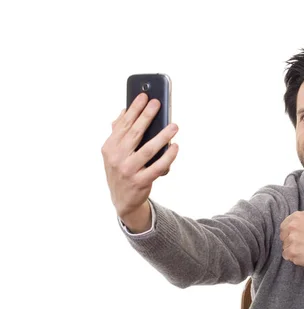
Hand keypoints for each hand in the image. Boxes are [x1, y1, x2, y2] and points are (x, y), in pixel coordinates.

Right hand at [101, 93, 178, 231]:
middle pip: (134, 133)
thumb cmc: (122, 170)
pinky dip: (167, 157)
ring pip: (148, 150)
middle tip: (158, 103)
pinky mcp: (140, 182)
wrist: (122, 200)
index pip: (123, 124)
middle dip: (147, 116)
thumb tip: (124, 111)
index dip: (134, 109)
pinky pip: (157, 167)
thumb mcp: (114, 152)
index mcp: (110, 147)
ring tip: (174, 126)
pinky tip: (175, 147)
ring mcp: (128, 170)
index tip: (144, 96)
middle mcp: (116, 158)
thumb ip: (119, 132)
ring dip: (162, 136)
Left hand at [280, 184, 303, 267]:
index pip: (285, 225)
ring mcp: (291, 241)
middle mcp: (292, 227)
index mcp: (296, 217)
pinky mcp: (292, 253)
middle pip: (283, 235)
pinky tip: (303, 254)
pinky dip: (293, 256)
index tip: (303, 234)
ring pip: (285, 245)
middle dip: (291, 239)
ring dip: (292, 247)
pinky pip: (286, 255)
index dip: (293, 230)